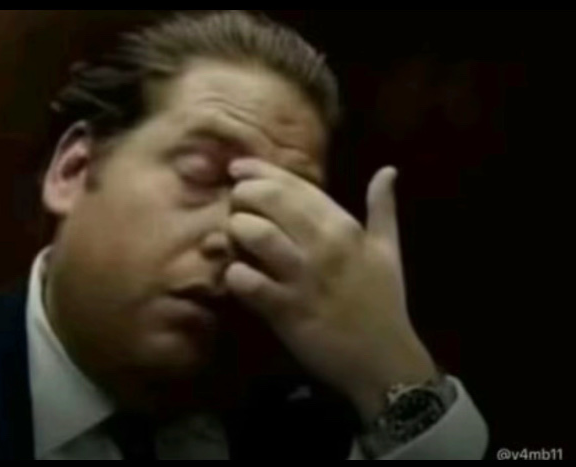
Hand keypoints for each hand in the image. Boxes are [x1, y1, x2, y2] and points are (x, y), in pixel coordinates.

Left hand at [224, 159, 437, 424]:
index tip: (237, 167)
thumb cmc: (383, 302)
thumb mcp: (388, 251)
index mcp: (344, 226)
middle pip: (270, 200)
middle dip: (242, 195)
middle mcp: (323, 245)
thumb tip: (388, 170)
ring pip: (254, 234)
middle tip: (235, 204)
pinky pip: (246, 281)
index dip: (260, 171)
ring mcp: (302, 278)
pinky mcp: (284, 310)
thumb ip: (383, 208)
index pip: (295, 185)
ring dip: (235, 231)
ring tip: (233, 238)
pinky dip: (234, 274)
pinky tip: (238, 275)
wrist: (383, 360)